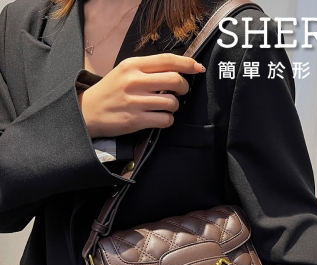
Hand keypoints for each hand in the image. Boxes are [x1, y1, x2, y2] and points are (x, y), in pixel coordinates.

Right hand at [78, 54, 205, 137]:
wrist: (88, 111)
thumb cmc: (111, 91)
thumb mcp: (125, 71)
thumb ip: (148, 69)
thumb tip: (177, 70)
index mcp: (133, 65)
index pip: (167, 60)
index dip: (187, 64)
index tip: (198, 68)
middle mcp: (135, 81)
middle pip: (175, 80)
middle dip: (184, 87)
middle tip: (180, 91)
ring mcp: (136, 102)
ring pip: (172, 102)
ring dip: (174, 106)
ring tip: (166, 106)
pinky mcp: (136, 120)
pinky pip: (165, 119)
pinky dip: (168, 120)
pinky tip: (161, 118)